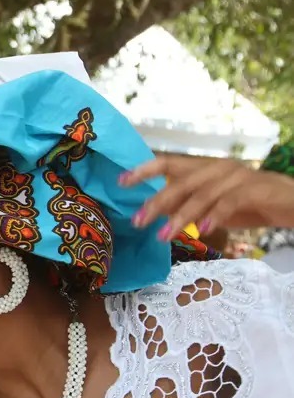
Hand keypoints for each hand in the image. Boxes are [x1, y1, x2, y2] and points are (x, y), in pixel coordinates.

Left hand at [122, 155, 293, 238]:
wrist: (291, 202)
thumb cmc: (249, 204)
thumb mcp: (211, 206)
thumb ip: (186, 206)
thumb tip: (155, 215)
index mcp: (204, 167)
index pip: (168, 163)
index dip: (143, 171)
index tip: (121, 183)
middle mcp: (217, 168)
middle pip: (180, 181)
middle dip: (156, 202)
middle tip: (138, 221)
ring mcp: (236, 176)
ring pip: (201, 194)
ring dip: (180, 216)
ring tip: (163, 235)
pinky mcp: (253, 190)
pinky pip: (229, 203)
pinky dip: (214, 215)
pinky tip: (203, 229)